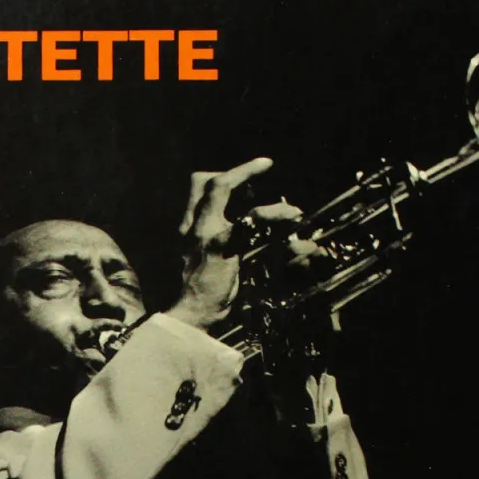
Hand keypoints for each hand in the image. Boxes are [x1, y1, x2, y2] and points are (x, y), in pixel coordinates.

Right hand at [166, 157, 302, 331]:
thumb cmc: (200, 292)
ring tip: (289, 203)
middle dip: (238, 170)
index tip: (246, 174)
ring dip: (254, 184)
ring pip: (223, 189)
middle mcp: (192, 226)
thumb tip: (242, 221)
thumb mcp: (202, 260)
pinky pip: (248, 220)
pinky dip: (273, 215)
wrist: (190, 314)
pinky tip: (290, 217)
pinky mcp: (222, 246)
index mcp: (187, 228)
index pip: (198, 187)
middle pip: (206, 181)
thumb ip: (216, 238)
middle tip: (266, 165)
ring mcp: (205, 233)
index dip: (223, 175)